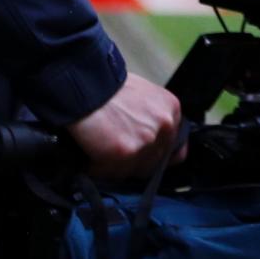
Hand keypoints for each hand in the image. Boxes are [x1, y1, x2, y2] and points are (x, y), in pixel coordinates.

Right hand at [65, 73, 181, 178]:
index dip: (156, 155)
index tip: (143, 157)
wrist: (86, 85)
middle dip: (135, 161)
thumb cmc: (108, 88)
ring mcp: (147, 140)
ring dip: (116, 166)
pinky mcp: (126, 153)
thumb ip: (152, 117)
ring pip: (133, 170)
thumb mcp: (143, 95)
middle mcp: (165, 125)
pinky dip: (99, 169)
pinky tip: (91, 157)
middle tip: (115, 152)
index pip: (174, 148)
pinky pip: (113, 173)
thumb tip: (149, 139)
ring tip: (100, 151)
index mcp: (171, 109)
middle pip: (154, 162)